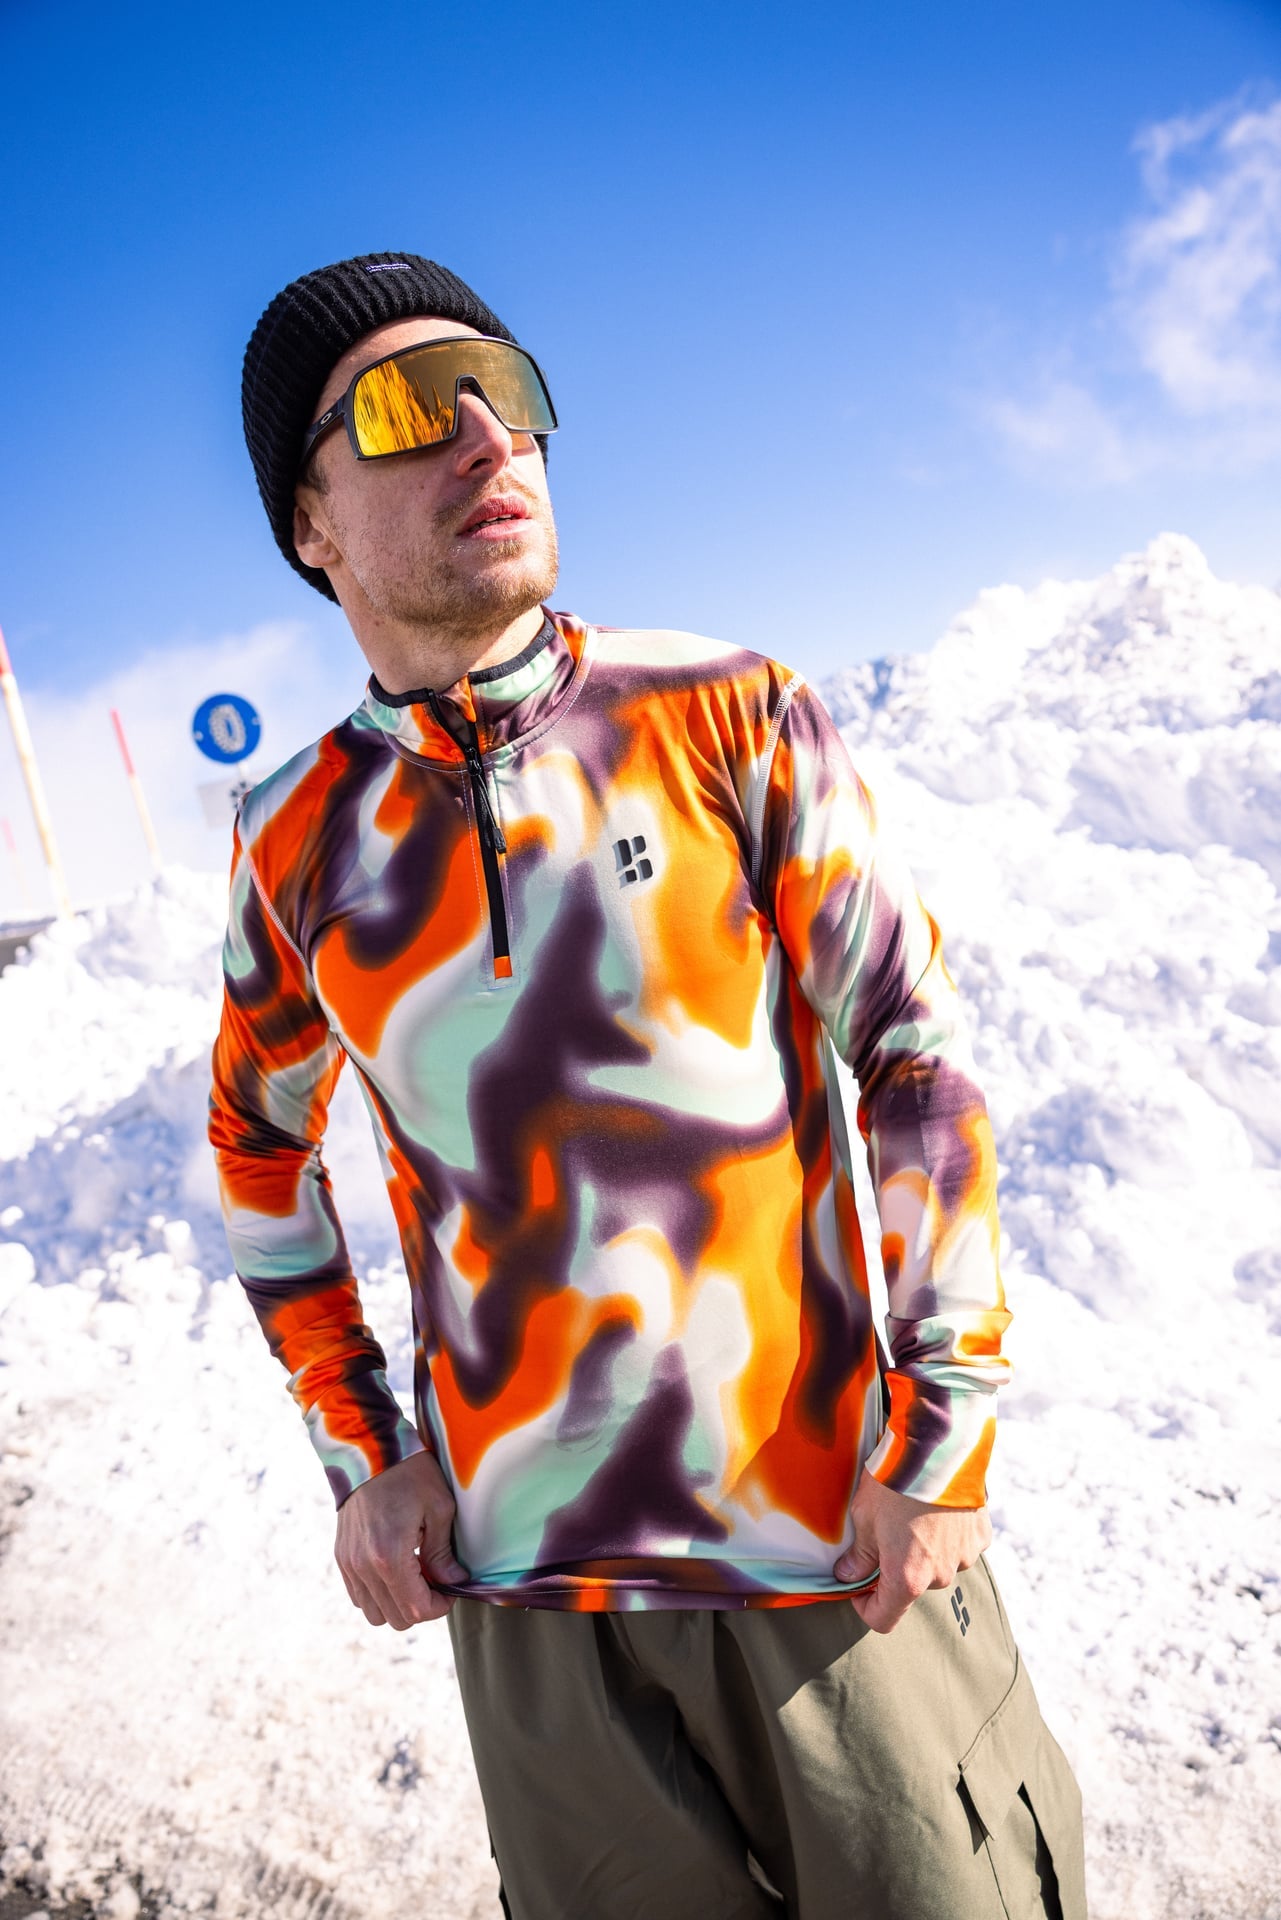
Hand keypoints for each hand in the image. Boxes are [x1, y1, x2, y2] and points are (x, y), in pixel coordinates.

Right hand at [335, 1450, 468, 1629]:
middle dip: (421, 1607)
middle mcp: (363, 1566)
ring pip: (375, 1613)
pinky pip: (359, 1596)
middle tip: (436, 1582)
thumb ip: (443, 1553)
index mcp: (389, 1555)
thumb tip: (454, 1582)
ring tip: (415, 1575)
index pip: (416, 1609)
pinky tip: (395, 1569)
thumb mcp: (438, 1508)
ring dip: (398, 1603)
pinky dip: (379, 1594)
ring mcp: (349, 1563)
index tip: (451, 1590)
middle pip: (396, 1618)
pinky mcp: (341, 1557)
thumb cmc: (408, 1473)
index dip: (440, 1606)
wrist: (368, 1449)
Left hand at [833, 1470, 991, 1634]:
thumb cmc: (895, 1482)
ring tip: (913, 1514)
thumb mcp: (865, 1518)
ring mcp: (964, 1557)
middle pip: (912, 1587)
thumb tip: (848, 1575)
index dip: (865, 1607)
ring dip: (925, 1550)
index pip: (884, 1619)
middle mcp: (940, 1576)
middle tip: (884, 1533)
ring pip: (938, 1565)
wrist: (938, 1447)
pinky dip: (948, 1535)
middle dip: (896, 1567)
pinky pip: (960, 1545)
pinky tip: (937, 1508)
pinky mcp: (980, 1536)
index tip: (857, 1589)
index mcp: (908, 1579)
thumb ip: (859, 1555)